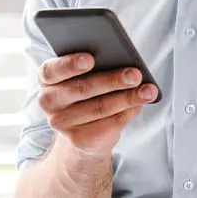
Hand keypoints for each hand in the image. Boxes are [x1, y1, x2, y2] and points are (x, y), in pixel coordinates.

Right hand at [37, 53, 158, 156]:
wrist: (82, 131)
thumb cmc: (87, 91)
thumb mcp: (85, 75)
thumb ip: (96, 65)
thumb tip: (124, 62)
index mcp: (48, 78)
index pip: (52, 70)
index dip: (70, 64)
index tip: (90, 58)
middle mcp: (49, 101)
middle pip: (83, 88)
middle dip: (112, 80)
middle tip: (135, 74)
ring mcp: (62, 123)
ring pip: (100, 107)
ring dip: (128, 98)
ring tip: (148, 90)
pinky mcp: (80, 139)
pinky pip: (110, 123)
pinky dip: (129, 111)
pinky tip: (141, 103)